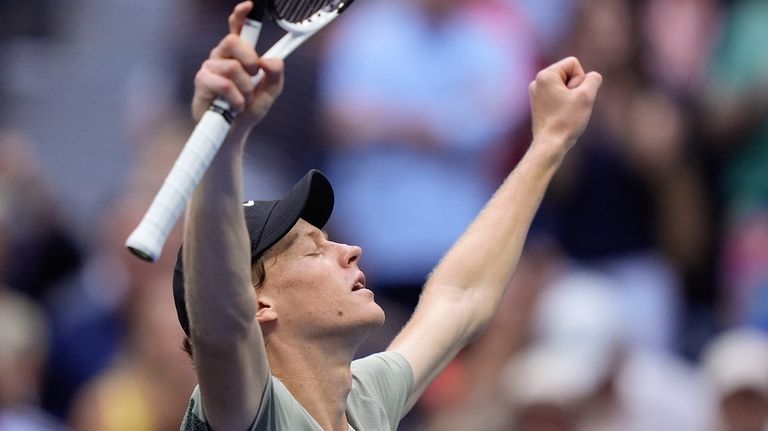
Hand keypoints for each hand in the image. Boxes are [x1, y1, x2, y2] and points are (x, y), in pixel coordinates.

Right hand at [191, 1, 284, 128]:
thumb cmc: (248, 110)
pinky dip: (235, 99)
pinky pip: (223, 84)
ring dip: (245, 89)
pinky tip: (235, 107)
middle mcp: (222, 56)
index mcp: (238, 55)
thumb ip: (276, 74)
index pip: (237, 28)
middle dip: (250, 59)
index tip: (249, 6)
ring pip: (232, 67)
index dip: (241, 15)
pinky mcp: (201, 82)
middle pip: (234, 40)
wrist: (234, 133)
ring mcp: (209, 68)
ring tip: (242, 101)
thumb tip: (268, 61)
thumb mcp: (271, 92)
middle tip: (254, 76)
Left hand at [529, 57, 601, 154]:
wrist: (550, 145)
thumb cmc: (566, 121)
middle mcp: (537, 81)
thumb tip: (591, 77)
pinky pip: (559, 96)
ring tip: (566, 112)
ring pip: (565, 86)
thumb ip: (593, 79)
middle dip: (576, 88)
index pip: (573, 63)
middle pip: (569, 74)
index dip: (580, 79)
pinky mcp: (538, 104)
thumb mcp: (587, 96)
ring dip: (572, 97)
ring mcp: (536, 93)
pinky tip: (562, 117)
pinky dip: (565, 104)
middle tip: (570, 106)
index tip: (573, 96)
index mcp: (545, 75)